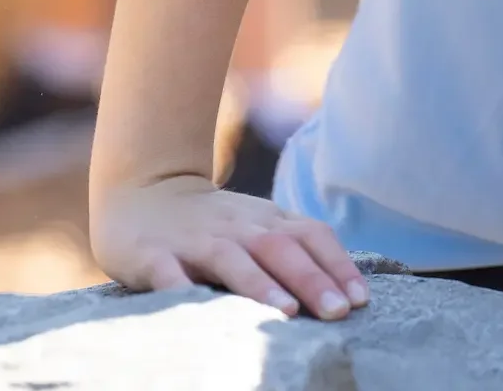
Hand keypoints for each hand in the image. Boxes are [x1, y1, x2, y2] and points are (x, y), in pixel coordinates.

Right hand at [93, 174, 369, 320]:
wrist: (141, 191)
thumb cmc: (215, 224)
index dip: (338, 265)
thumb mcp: (258, 226)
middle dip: (312, 279)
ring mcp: (195, 239)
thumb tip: (345, 293)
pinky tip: (196, 308)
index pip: (312, 235)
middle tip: (338, 312)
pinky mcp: (154, 255)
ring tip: (286, 310)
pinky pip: (168, 272)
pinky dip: (182, 288)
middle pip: (280, 247)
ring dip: (260, 283)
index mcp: (267, 219)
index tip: (361, 299)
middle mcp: (237, 226)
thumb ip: (295, 250)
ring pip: (232, 258)